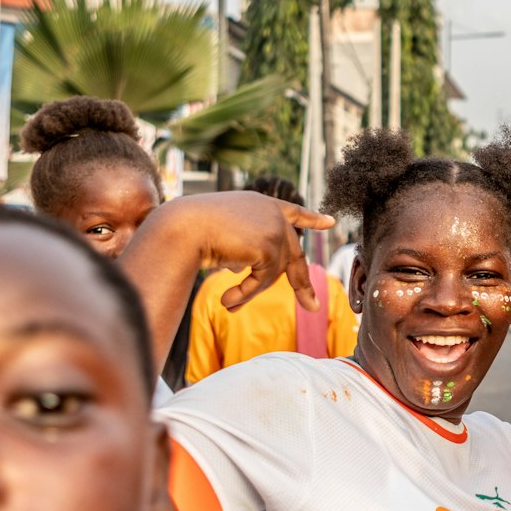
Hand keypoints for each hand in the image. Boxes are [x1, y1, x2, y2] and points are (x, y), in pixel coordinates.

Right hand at [153, 192, 335, 311]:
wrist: (180, 228)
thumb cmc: (191, 232)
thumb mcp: (224, 238)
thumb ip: (245, 250)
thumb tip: (253, 272)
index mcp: (259, 204)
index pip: (292, 212)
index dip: (312, 219)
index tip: (330, 222)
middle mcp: (272, 212)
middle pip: (294, 253)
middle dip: (302, 284)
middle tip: (312, 306)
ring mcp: (274, 227)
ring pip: (275, 272)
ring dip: (252, 292)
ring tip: (229, 304)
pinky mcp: (270, 245)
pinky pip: (264, 280)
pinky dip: (247, 293)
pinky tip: (227, 300)